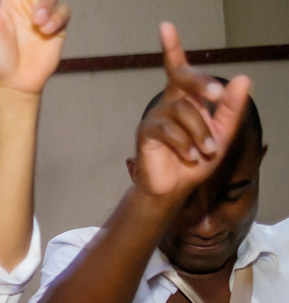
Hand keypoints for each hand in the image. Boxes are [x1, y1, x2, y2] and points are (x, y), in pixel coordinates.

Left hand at [0, 0, 70, 95]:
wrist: (13, 83)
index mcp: (6, 0)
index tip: (20, 0)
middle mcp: (25, 3)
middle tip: (33, 10)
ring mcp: (41, 13)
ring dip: (47, 3)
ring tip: (38, 22)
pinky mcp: (56, 25)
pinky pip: (64, 11)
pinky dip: (57, 18)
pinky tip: (45, 31)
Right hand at [131, 23, 250, 199]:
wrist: (174, 188)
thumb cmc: (196, 160)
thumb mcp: (222, 133)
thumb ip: (231, 108)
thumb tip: (242, 79)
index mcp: (186, 99)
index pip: (179, 69)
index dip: (172, 48)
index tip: (165, 27)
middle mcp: (168, 103)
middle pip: (181, 77)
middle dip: (201, 82)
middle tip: (217, 95)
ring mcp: (155, 117)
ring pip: (183, 111)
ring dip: (200, 132)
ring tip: (206, 150)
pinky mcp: (146, 133)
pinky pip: (168, 130)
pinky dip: (184, 144)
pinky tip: (190, 155)